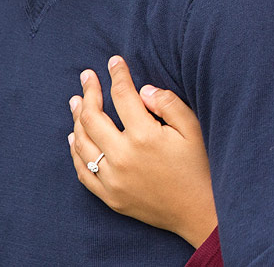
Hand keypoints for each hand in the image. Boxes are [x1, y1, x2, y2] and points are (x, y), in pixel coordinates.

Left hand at [69, 55, 217, 248]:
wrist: (199, 211)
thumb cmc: (199, 166)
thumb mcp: (192, 129)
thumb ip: (168, 104)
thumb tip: (142, 90)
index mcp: (145, 136)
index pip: (123, 96)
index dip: (117, 75)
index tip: (114, 62)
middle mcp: (123, 157)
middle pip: (93, 117)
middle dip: (89, 92)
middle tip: (87, 76)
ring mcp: (112, 179)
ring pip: (82, 143)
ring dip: (77, 118)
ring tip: (76, 101)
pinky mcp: (109, 197)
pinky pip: (83, 171)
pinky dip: (75, 152)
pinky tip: (74, 138)